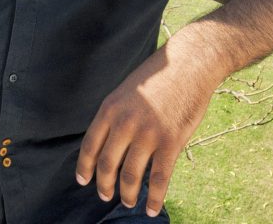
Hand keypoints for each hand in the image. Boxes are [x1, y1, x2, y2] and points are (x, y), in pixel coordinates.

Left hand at [75, 49, 222, 216]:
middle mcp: (125, 123)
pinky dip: (155, 198)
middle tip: (105, 195)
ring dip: (127, 194)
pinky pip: (159, 179)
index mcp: (110, 108)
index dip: (85, 167)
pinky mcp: (171, 142)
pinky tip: (152, 208)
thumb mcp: (127, 90)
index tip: (83, 180)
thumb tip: (108, 143)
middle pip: (108, 164)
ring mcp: (148, 133)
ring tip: (128, 202)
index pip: (90, 145)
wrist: (189, 63)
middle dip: (104, 185)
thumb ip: (116, 115)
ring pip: (131, 176)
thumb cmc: (159, 75)